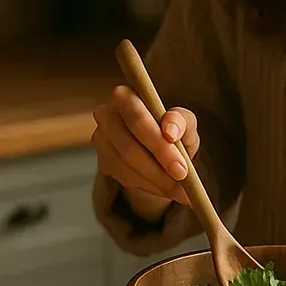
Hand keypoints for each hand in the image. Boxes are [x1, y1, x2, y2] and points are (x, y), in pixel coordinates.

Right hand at [92, 86, 199, 216]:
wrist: (158, 150)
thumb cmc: (172, 130)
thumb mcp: (184, 123)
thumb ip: (182, 121)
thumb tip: (171, 131)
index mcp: (126, 96)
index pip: (138, 118)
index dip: (157, 139)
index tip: (179, 158)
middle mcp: (107, 114)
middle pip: (129, 145)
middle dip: (159, 163)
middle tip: (183, 176)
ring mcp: (101, 140)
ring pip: (126, 165)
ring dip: (156, 180)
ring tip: (181, 189)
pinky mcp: (103, 161)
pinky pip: (125, 177)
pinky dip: (149, 186)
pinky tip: (166, 188)